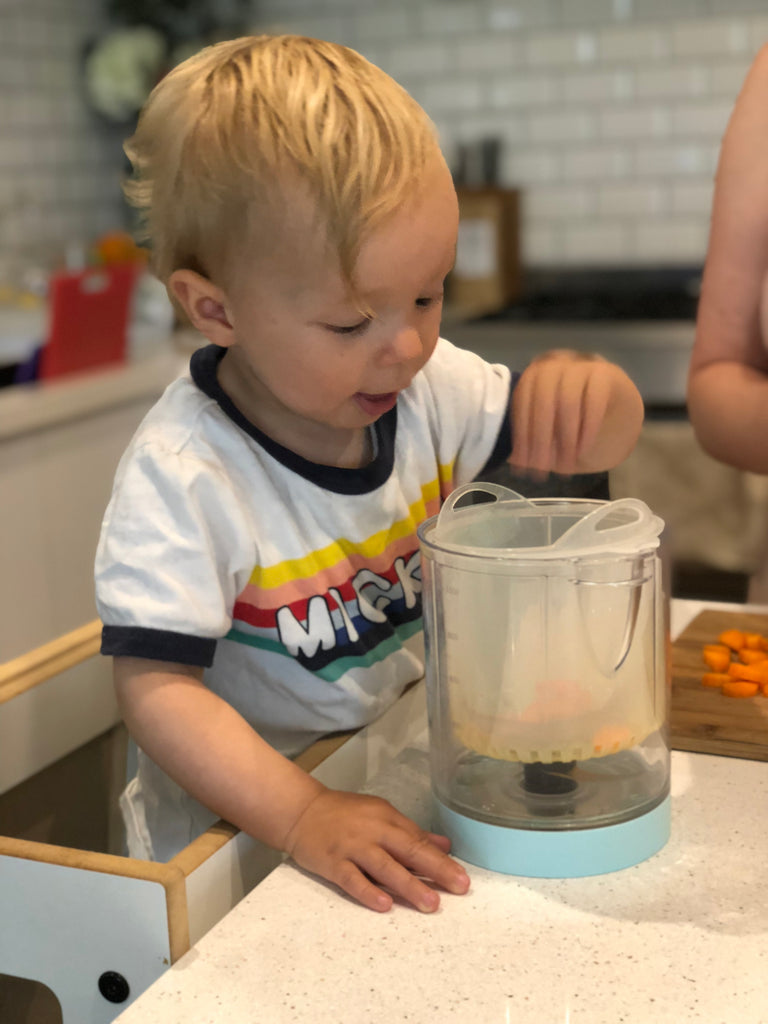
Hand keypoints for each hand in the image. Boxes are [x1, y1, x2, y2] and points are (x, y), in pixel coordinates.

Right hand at [283, 787, 469, 912]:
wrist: (301, 811)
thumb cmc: (343, 814)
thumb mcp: (379, 814)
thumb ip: (409, 831)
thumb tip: (443, 844)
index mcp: (387, 818)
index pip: (418, 840)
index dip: (441, 859)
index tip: (462, 877)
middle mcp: (373, 830)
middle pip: (408, 850)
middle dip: (436, 869)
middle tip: (459, 887)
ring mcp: (352, 847)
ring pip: (384, 867)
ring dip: (409, 885)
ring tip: (431, 903)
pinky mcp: (332, 862)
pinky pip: (352, 879)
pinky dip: (368, 891)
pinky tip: (385, 905)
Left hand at [509, 349, 641, 476]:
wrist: (615, 404)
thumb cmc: (572, 417)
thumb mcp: (549, 427)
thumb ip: (532, 438)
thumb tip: (515, 459)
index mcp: (533, 375)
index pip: (521, 404)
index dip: (521, 436)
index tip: (523, 464)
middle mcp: (554, 365)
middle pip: (542, 403)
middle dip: (541, 440)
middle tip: (543, 469)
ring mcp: (580, 366)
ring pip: (567, 402)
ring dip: (565, 438)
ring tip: (565, 465)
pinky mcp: (606, 373)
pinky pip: (594, 402)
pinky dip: (587, 429)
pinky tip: (583, 450)